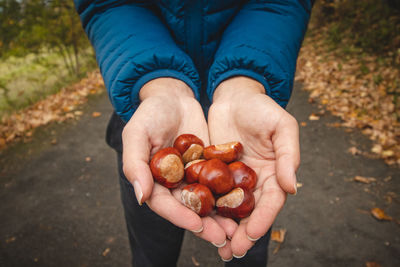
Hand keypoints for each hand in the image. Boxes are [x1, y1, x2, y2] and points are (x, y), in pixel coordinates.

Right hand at [122, 78, 228, 245]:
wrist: (174, 96)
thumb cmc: (150, 113)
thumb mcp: (137, 133)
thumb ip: (135, 164)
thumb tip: (141, 197)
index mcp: (152, 180)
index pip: (164, 204)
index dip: (179, 216)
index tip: (196, 225)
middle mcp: (172, 183)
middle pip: (187, 208)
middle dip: (203, 224)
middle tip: (221, 236)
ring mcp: (191, 176)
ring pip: (205, 201)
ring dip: (219, 216)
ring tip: (235, 228)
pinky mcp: (208, 167)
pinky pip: (219, 184)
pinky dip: (229, 195)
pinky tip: (243, 203)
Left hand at [208, 76, 299, 259]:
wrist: (235, 96)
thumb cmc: (262, 108)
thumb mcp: (282, 126)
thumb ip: (288, 155)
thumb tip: (292, 188)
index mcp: (273, 173)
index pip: (271, 202)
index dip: (263, 219)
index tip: (251, 234)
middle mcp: (254, 181)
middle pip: (249, 212)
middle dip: (242, 233)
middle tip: (232, 252)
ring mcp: (233, 179)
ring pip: (228, 208)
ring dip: (223, 228)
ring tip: (217, 247)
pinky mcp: (213, 172)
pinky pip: (209, 193)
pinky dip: (205, 208)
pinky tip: (197, 221)